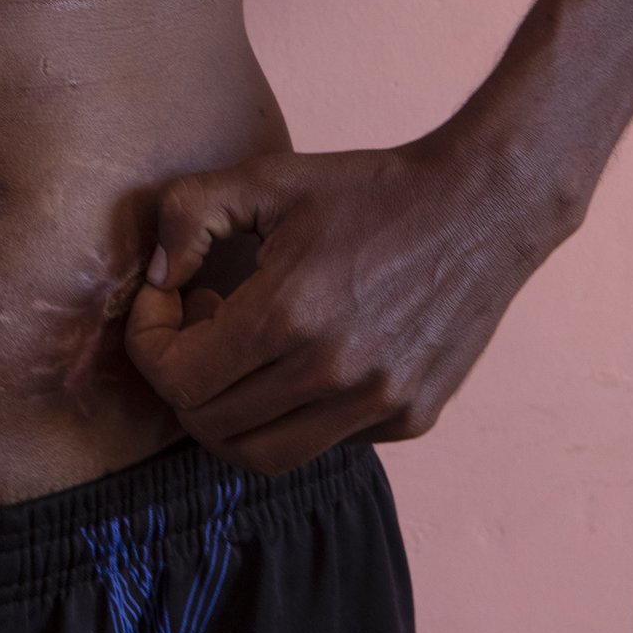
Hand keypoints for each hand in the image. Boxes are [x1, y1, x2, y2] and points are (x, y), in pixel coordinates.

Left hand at [124, 137, 576, 474]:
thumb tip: (156, 279)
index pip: (177, 379)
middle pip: (208, 424)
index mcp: (288, 315)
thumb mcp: (267, 177)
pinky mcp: (409, 419)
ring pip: (261, 454)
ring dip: (228, 411)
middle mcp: (333, 374)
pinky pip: (322, 443)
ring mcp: (377, 406)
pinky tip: (302, 353)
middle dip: (181, 375)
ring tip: (242, 347)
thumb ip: (186, 215)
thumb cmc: (369, 189)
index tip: (166, 299)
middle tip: (201, 319)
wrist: (482, 205)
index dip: (149, 341)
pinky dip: (291, 413)